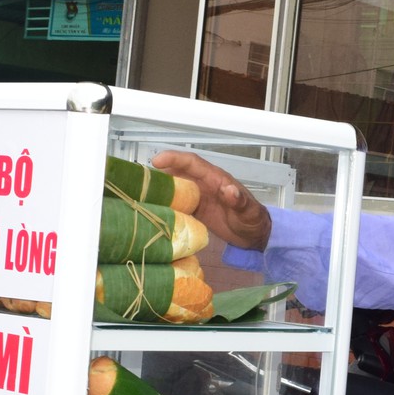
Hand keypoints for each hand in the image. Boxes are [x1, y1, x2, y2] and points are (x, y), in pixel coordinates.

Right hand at [150, 151, 271, 250]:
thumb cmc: (254, 221)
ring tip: (140, 195)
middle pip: (178, 173)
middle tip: (139, 181)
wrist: (255, 235)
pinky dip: (166, 205)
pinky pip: (178, 203)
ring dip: (160, 189)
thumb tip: (229, 190)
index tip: (157, 161)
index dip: (175, 159)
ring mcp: (200, 197)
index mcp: (216, 179)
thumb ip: (240, 201)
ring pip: (175, 188)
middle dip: (159, 174)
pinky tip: (154, 211)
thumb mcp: (249, 212)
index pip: (193, 163)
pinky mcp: (197, 210)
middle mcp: (204, 185)